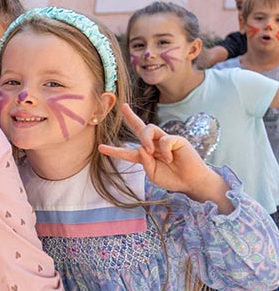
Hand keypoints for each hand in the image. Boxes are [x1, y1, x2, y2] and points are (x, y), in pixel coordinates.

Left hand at [98, 104, 214, 194]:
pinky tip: (170, 159)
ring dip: (146, 139)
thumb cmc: (171, 179)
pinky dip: (165, 150)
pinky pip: (164, 140)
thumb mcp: (152, 173)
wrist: (190, 182)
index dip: (114, 150)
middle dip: (130, 116)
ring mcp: (164, 141)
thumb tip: (141, 147)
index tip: (100, 148)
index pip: (127, 151)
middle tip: (123, 107)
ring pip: (148, 129)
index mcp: (145, 155)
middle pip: (139, 127)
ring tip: (151, 151)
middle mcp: (153, 145)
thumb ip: (144, 161)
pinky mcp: (176, 139)